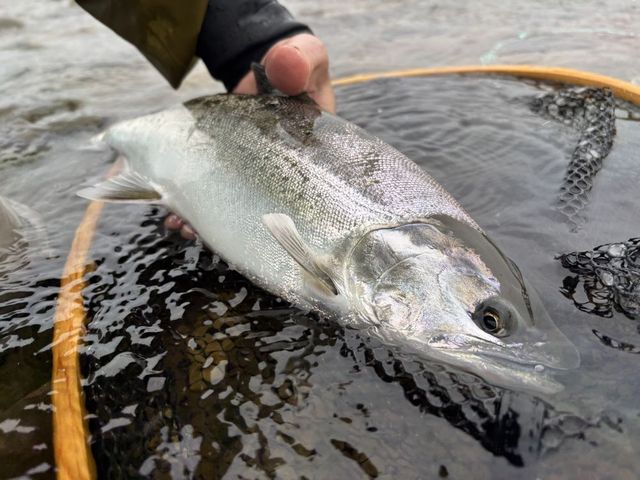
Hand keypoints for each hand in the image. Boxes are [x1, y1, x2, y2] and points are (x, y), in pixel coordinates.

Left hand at [165, 33, 334, 238]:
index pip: (299, 194)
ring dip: (207, 218)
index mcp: (309, 156)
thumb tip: (285, 65)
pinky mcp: (227, 163)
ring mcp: (251, 170)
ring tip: (183, 225)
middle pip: (259, 210)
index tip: (257, 226)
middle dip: (233, 225)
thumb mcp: (305, 57)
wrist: (268, 61)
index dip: (278, 215)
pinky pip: (212, 185)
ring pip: (231, 204)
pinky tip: (174, 207)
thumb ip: (299, 61)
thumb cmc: (297, 63)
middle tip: (205, 233)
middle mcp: (280, 172)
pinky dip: (193, 197)